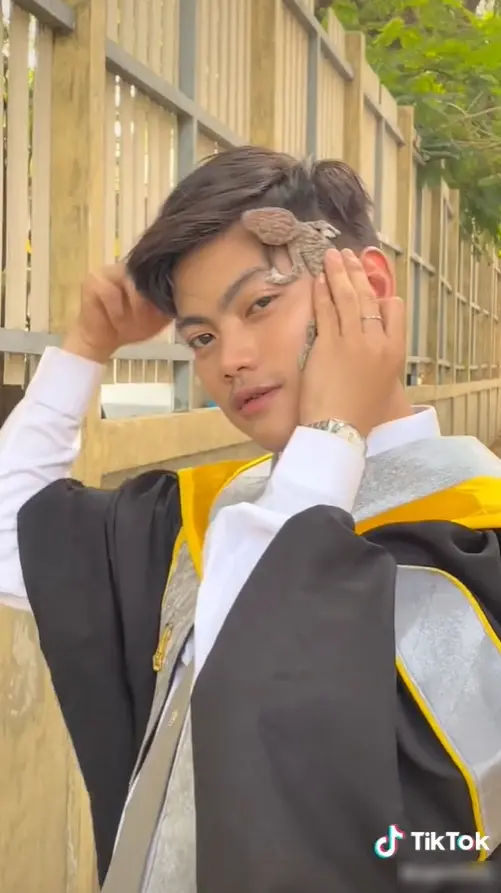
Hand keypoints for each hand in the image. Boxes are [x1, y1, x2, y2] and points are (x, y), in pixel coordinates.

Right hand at [63, 263, 171, 363]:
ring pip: (131, 281)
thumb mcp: (159, 315)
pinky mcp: (93, 280)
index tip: (169, 306)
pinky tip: (117, 320)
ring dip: (136, 306)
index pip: (161, 266)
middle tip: (152, 317)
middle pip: (148, 273)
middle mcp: (127, 265)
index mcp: (144, 271)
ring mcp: (109, 269)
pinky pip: (111, 293)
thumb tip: (189, 292)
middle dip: (152, 299)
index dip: (168, 284)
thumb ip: (171, 301)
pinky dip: (118, 311)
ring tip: (135, 321)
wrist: (105, 341)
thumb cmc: (133, 327)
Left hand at [299, 248, 405, 437]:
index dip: (382, 296)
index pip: (394, 310)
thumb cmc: (359, 415)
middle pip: (369, 298)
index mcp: (394, 352)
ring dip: (339, 273)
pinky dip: (322, 292)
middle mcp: (376, 342)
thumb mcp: (382, 385)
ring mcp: (352, 341)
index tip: (371, 286)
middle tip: (348, 256)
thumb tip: (372, 344)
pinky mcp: (328, 344)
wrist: (340, 429)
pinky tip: (318, 280)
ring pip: (347, 298)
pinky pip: (325, 311)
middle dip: (358, 273)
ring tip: (332, 256)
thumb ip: (379, 359)